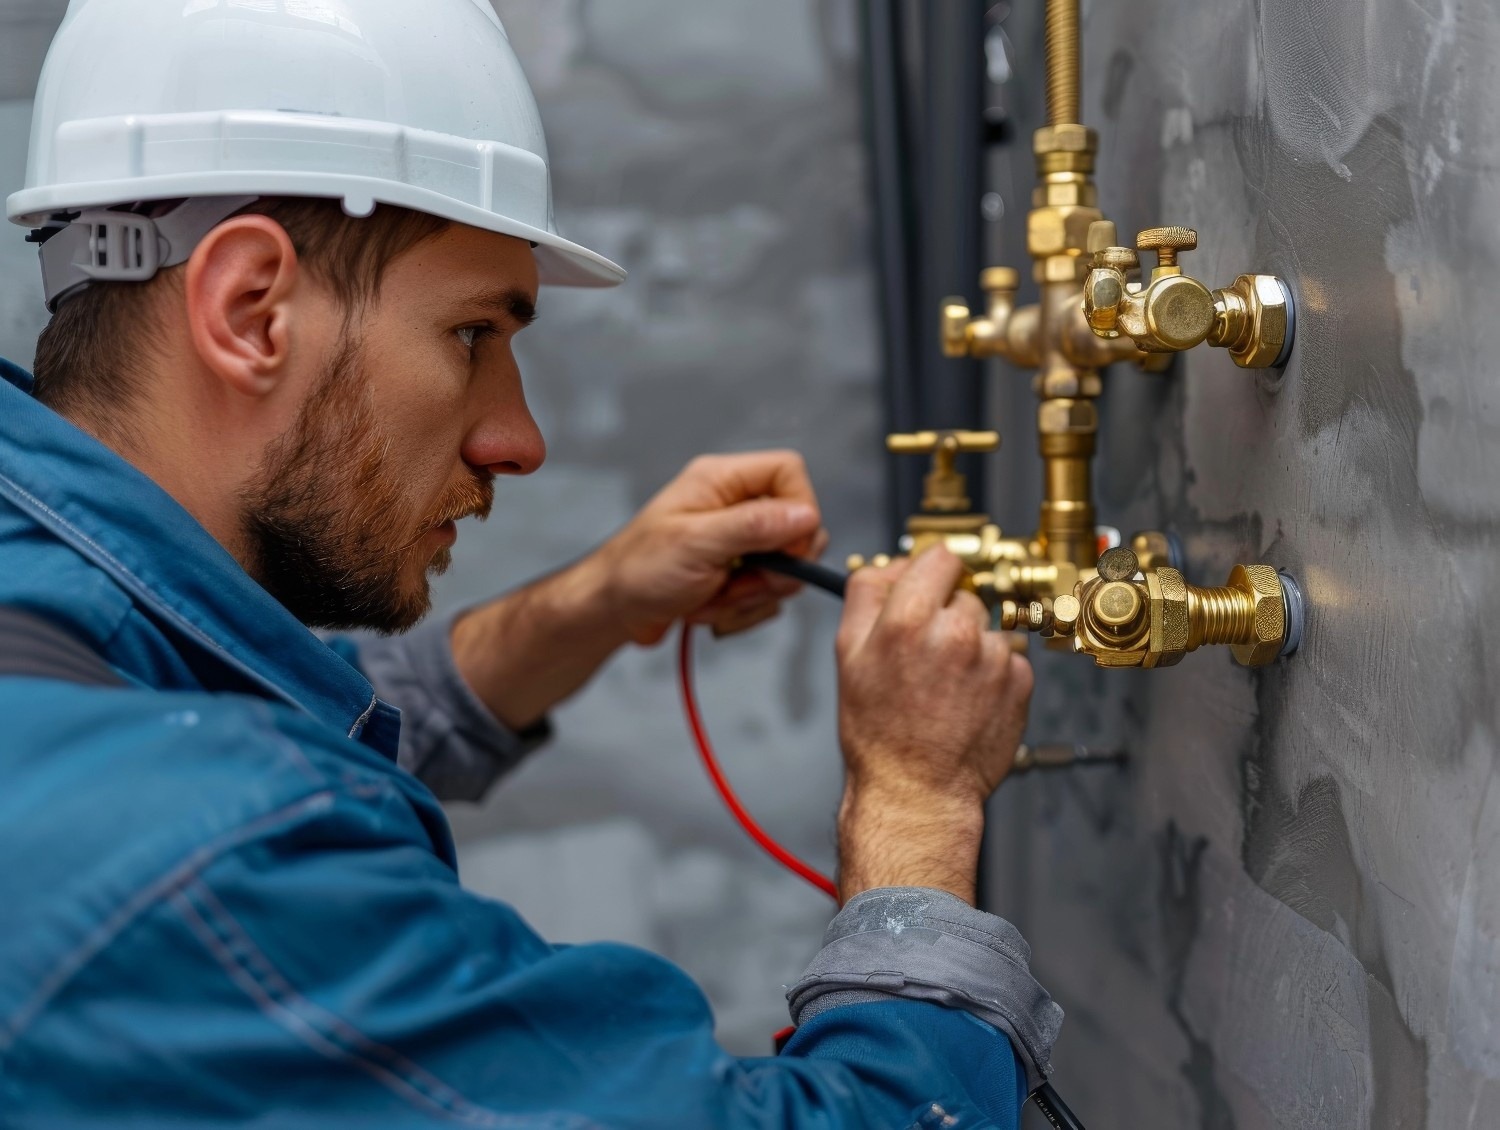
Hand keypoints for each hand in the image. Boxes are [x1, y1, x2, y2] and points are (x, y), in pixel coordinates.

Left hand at [589, 451, 827, 645]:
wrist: (612, 610)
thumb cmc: (638, 570)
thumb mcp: (696, 544)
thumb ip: (753, 527)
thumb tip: (806, 516)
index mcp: (722, 481)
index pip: (789, 473)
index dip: (800, 510)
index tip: (786, 550)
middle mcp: (734, 505)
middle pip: (797, 526)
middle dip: (775, 568)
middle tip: (742, 584)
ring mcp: (737, 542)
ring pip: (785, 567)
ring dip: (752, 595)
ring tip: (710, 597)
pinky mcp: (736, 573)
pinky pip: (767, 593)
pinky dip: (741, 609)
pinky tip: (707, 607)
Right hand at [833, 548, 1032, 902]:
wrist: (917, 790)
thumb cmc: (879, 733)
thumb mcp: (848, 655)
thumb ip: (867, 593)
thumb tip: (893, 563)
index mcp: (908, 619)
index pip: (941, 557)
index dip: (932, 575)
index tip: (928, 592)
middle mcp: (956, 633)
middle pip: (964, 594)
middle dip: (947, 617)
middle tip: (926, 658)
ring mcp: (993, 658)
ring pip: (987, 628)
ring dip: (972, 648)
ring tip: (947, 686)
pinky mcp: (1018, 682)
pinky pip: (1008, 659)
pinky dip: (993, 675)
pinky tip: (968, 700)